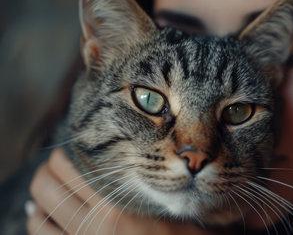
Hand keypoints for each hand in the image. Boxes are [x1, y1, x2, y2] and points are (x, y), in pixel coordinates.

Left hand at [27, 149, 217, 234]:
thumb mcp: (173, 210)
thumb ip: (156, 186)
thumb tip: (136, 160)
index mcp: (117, 211)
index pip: (75, 171)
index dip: (66, 155)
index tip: (72, 148)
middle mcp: (93, 228)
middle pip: (49, 186)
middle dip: (49, 169)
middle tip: (59, 163)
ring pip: (40, 210)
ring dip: (40, 192)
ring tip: (47, 183)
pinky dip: (35, 220)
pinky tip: (38, 213)